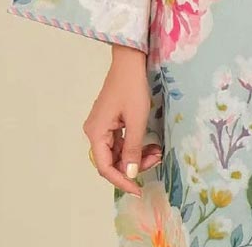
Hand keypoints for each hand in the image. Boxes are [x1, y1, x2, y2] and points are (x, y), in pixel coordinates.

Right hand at [82, 47, 160, 196]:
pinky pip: (121, 141)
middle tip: (155, 160)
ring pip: (118, 152)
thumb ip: (133, 149)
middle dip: (134, 165)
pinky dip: (135, 145)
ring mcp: (102, 126)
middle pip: (112, 160)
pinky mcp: (111, 121)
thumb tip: (130, 173)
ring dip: (136, 155)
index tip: (138, 189)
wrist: (130, 61)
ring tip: (156, 152)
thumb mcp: (136, 119)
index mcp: (96, 133)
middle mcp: (95, 132)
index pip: (106, 167)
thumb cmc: (132, 88)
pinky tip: (150, 145)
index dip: (122, 180)